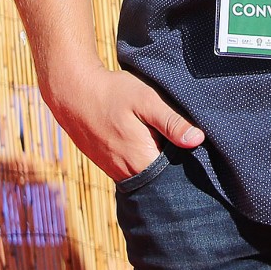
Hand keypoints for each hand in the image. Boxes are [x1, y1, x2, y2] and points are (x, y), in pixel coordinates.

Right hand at [38, 62, 203, 182]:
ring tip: (161, 140)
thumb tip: (198, 140)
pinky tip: (143, 141)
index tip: (197, 149)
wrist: (72, 91)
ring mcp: (115, 170)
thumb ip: (171, 122)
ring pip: (146, 174)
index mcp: (142, 160)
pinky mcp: (107, 164)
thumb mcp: (146, 100)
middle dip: (173, 165)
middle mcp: (128, 173)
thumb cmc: (111, 93)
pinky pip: (132, 170)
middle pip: (161, 178)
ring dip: (156, 162)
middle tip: (180, 141)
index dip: (188, 163)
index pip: (176, 175)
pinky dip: (141, 160)